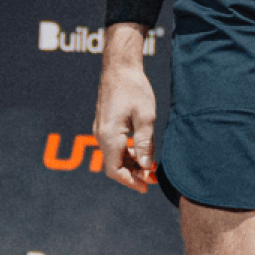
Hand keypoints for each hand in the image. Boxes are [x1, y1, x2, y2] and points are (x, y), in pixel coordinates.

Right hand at [93, 40, 159, 192]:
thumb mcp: (145, 117)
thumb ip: (145, 143)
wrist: (119, 67)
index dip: (130, 181)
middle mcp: (101, 135)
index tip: (146, 187)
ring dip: (131, 163)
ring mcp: (101, 129)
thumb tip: (147, 166)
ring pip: (114, 156)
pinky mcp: (104, 124)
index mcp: (109, 136)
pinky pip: (113, 146)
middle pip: (114, 165)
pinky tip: (141, 151)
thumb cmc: (134, 88)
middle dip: (133, 174)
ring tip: (151, 166)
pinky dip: (126, 152)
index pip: (115, 170)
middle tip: (154, 177)